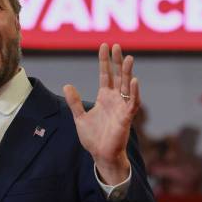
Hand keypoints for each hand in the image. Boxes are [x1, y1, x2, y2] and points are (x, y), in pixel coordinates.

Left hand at [63, 43, 139, 184]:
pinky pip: (132, 102)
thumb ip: (75, 102)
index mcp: (104, 98)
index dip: (104, 61)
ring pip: (127, 86)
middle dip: (117, 61)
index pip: (105, 75)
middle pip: (117, 76)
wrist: (101, 155)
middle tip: (116, 46)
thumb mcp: (80, 117)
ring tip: (128, 58)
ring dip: (128, 72)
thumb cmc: (93, 138)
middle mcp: (115, 99)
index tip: (104, 46)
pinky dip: (134, 92)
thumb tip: (67, 85)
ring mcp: (122, 107)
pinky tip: (134, 80)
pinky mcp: (126, 117)